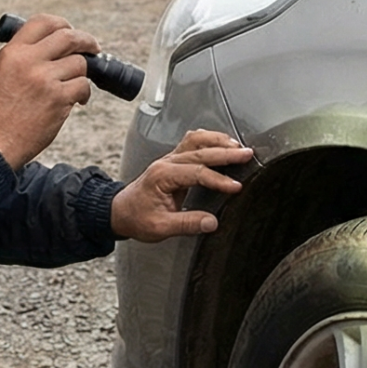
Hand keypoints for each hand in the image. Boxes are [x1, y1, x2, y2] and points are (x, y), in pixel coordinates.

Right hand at [0, 13, 97, 167]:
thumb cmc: (1, 111)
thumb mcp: (4, 72)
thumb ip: (26, 55)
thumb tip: (58, 44)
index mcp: (13, 51)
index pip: (43, 22)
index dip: (62, 24)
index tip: (71, 32)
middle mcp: (28, 60)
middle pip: (68, 36)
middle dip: (87, 41)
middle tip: (93, 48)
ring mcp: (44, 79)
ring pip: (80, 63)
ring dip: (82, 75)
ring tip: (74, 87)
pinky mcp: (58, 98)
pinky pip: (83, 85)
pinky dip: (84, 93)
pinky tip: (75, 101)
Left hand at [111, 130, 254, 241]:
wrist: (119, 212)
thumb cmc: (137, 218)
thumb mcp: (160, 228)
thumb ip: (187, 224)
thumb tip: (212, 222)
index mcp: (163, 176)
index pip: (197, 173)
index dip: (219, 180)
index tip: (235, 187)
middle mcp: (166, 162)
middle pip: (200, 151)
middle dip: (226, 152)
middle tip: (247, 155)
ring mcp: (169, 159)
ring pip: (196, 140)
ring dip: (218, 141)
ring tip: (238, 146)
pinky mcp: (173, 160)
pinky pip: (192, 142)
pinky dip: (209, 139)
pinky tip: (221, 142)